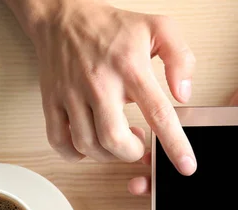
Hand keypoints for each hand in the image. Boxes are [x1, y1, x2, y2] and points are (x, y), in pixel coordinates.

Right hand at [26, 0, 196, 173]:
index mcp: (130, 68)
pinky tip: (88, 144)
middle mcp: (99, 84)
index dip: (174, 145)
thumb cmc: (111, 27)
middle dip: (131, 153)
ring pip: (88, 145)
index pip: (158, 113)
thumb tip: (183, 94)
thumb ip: (181, 58)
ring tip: (116, 139)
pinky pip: (59, 142)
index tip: (186, 166)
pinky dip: (74, 154)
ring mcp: (72, 95)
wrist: (64, 16)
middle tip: (137, 144)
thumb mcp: (159, 28)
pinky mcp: (52, 102)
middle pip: (114, 140)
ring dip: (106, 154)